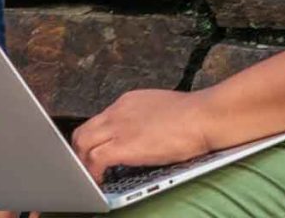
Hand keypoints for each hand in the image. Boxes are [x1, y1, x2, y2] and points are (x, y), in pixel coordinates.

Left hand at [72, 88, 221, 179]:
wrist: (203, 116)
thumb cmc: (194, 116)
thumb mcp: (161, 109)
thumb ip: (145, 119)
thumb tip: (143, 134)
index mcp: (128, 102)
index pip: (98, 121)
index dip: (94, 140)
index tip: (96, 152)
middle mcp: (118, 111)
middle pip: (83, 131)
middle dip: (80, 152)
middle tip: (87, 169)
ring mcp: (118, 127)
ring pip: (82, 144)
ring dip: (83, 163)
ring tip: (91, 178)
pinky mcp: (123, 145)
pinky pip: (94, 160)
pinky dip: (92, 173)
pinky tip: (100, 182)